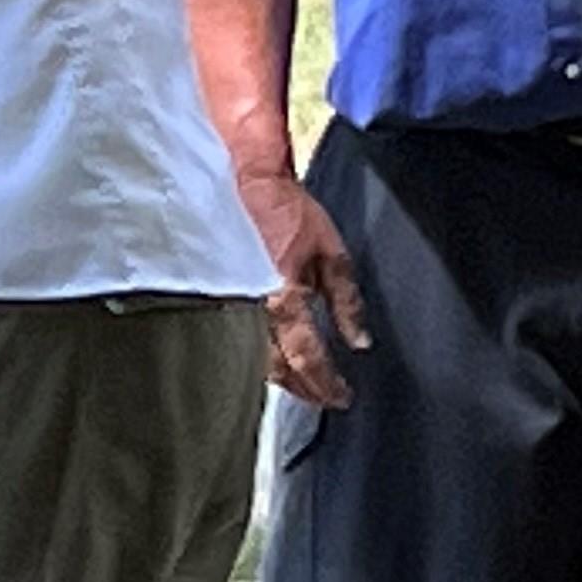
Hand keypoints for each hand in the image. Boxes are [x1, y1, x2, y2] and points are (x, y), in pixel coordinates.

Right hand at [242, 170, 368, 406]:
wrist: (246, 183)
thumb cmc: (288, 211)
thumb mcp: (333, 252)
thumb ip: (347, 301)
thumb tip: (359, 340)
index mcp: (286, 299)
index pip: (309, 358)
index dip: (327, 384)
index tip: (342, 397)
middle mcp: (255, 311)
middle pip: (279, 368)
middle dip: (304, 389)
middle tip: (324, 398)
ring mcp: (234, 306)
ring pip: (257, 359)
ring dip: (282, 379)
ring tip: (303, 385)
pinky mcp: (223, 298)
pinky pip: (242, 340)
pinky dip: (262, 357)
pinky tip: (274, 360)